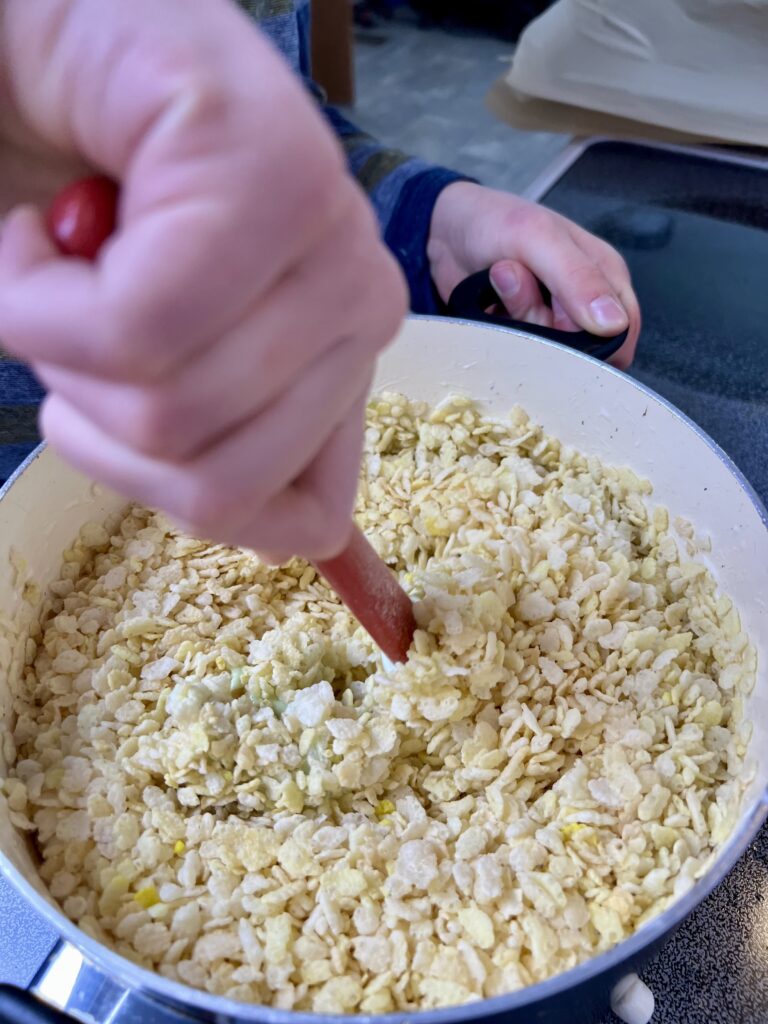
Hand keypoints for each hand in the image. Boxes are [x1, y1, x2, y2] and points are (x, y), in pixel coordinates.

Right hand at [0, 0, 406, 561]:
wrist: (41, 54)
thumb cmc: (88, 211)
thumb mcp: (160, 357)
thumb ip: (229, 444)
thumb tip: (289, 544)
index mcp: (342, 353)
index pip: (311, 517)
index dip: (194, 502)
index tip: (122, 420)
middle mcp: (359, 300)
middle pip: (220, 482)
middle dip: (100, 418)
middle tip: (80, 311)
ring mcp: (327, 237)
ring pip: (171, 411)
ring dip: (61, 352)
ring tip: (64, 261)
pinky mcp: (267, 175)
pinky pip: (137, 330)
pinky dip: (35, 299)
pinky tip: (46, 230)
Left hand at [427, 182, 639, 367]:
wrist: (445, 231)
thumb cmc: (497, 221)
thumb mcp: (539, 238)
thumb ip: (578, 278)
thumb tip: (614, 324)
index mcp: (606, 275)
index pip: (621, 333)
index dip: (591, 338)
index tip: (556, 314)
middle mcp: (586, 301)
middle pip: (582, 349)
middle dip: (545, 325)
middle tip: (517, 286)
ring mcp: (552, 320)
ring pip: (549, 353)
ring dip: (518, 319)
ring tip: (501, 283)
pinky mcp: (525, 333)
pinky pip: (523, 354)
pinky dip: (505, 333)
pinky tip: (493, 305)